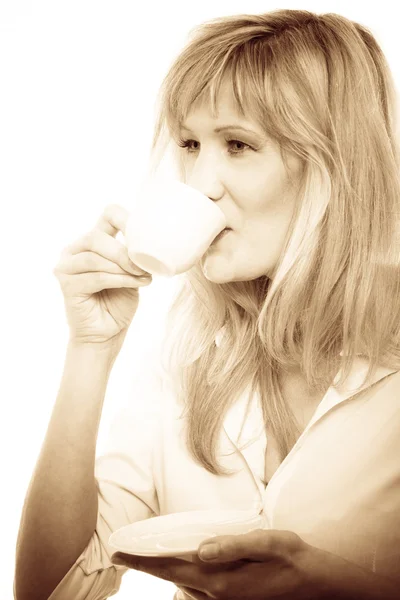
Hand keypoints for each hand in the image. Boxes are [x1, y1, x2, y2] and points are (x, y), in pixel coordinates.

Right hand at [53, 204, 151, 346]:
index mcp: (94, 242)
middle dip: (122, 251)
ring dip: (122, 268)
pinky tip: (133, 284)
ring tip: (140, 278)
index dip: (125, 218)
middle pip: (96, 236)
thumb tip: (149, 243)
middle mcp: (75, 250)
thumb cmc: (119, 303)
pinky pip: (95, 276)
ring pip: (94, 257)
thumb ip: (133, 258)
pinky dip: (118, 280)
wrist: (107, 334)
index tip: (145, 231)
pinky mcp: (66, 285)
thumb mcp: (131, 274)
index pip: (107, 216)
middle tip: (141, 266)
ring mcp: (67, 267)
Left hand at [111, 529, 331, 598]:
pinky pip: (197, 591)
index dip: (144, 561)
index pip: (173, 568)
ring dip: (164, 571)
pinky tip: (183, 566)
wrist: (319, 588)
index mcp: (222, 581)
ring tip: (147, 555)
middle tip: (123, 551)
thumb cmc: (295, 561)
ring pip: (183, 586)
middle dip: (148, 565)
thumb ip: (235, 545)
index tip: (119, 554)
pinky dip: (183, 578)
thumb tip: (202, 547)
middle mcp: (218, 596)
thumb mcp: (270, 544)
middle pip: (172, 578)